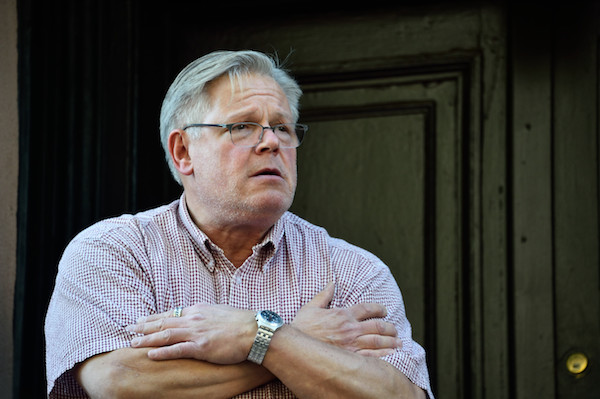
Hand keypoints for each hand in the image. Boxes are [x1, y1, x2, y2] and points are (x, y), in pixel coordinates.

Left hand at [126, 304, 255, 363]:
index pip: (170, 314)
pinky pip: (177, 350)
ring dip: (147, 339)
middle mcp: (194, 319)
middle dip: (144, 326)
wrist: (256, 331)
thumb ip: (206, 315)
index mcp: (198, 310)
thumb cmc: (242, 323)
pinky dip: (162, 352)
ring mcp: (197, 333)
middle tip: (128, 329)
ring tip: (132, 342)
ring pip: (166, 335)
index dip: (153, 318)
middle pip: (163, 323)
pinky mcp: (202, 347)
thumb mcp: (220, 312)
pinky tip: (150, 354)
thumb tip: (199, 317)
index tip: (140, 320)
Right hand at [292, 282, 400, 356]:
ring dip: (391, 342)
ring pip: (378, 341)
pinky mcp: (350, 358)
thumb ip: (324, 295)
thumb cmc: (301, 327)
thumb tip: (332, 283)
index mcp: (342, 314)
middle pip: (377, 326)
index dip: (379, 308)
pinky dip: (383, 356)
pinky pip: (371, 357)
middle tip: (394, 330)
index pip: (367, 308)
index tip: (384, 310)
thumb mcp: (311, 307)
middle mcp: (350, 328)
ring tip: (398, 342)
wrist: (294, 346)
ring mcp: (351, 344)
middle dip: (389, 328)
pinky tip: (391, 355)